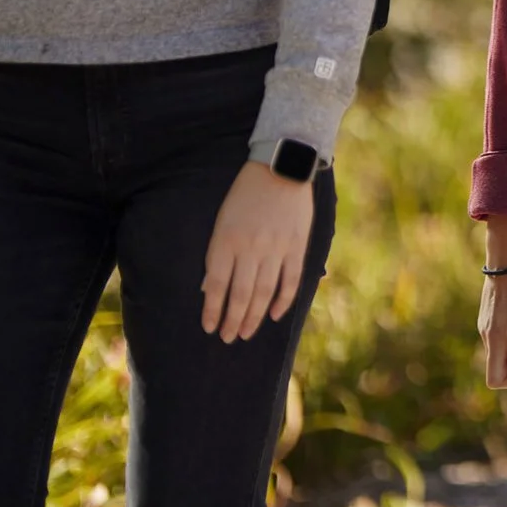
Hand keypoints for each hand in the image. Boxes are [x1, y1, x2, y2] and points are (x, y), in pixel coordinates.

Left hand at [202, 161, 316, 341]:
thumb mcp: (222, 221)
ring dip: (254, 316)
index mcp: (227, 241)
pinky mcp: (297, 245)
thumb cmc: (245, 195)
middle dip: (233, 320)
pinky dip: (283, 300)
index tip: (209, 328)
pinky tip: (275, 314)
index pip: (217, 286)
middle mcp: (251, 248)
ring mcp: (276, 248)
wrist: (281, 168)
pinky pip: (290, 279)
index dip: (213, 310)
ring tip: (246, 333)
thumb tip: (209, 288)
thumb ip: (217, 255)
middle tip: (228, 338)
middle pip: (241, 294)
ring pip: (264, 292)